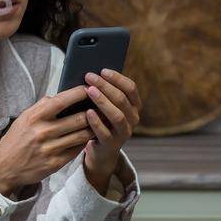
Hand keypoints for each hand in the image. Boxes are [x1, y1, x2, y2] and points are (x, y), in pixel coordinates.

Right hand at [0, 85, 96, 199]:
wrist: (4, 168)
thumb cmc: (16, 140)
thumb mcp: (23, 119)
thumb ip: (41, 107)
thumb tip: (57, 96)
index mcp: (35, 117)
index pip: (62, 101)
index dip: (78, 93)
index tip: (90, 88)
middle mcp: (43, 132)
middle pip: (78, 119)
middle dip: (93, 112)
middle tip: (103, 107)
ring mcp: (50, 149)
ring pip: (81, 135)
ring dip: (93, 128)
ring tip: (101, 122)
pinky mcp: (55, 163)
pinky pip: (76, 150)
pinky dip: (84, 142)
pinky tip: (88, 137)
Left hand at [81, 68, 140, 189]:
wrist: (101, 149)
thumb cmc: (101, 120)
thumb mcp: (105, 105)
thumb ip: (103, 92)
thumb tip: (90, 73)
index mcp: (134, 106)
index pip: (131, 88)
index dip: (117, 78)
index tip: (102, 70)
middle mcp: (133, 119)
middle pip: (122, 99)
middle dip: (105, 86)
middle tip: (90, 77)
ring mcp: (124, 133)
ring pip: (117, 115)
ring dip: (102, 101)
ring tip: (89, 91)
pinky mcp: (112, 145)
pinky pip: (105, 133)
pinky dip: (96, 122)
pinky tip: (87, 112)